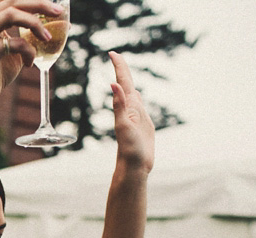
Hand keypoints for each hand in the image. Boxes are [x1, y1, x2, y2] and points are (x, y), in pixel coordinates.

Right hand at [0, 0, 64, 107]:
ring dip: (34, 23)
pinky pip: (14, 43)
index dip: (33, 1)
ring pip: (11, 14)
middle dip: (38, 4)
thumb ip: (23, 34)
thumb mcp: (12, 49)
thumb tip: (51, 23)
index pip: (10, 0)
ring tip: (47, 37)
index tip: (52, 7)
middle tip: (57, 12)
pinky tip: (29, 63)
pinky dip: (28, 51)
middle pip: (12, 2)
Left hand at [109, 51, 154, 173]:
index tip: (112, 53)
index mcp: (126, 107)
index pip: (122, 82)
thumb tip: (113, 84)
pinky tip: (136, 94)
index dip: (119, 67)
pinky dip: (137, 96)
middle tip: (115, 55)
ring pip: (133, 93)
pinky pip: (139, 105)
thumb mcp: (123, 125)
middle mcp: (130, 109)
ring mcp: (136, 116)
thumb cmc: (129, 149)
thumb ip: (119, 105)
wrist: (134, 166)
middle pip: (127, 84)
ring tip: (123, 69)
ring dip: (128, 81)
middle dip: (122, 69)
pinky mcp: (143, 123)